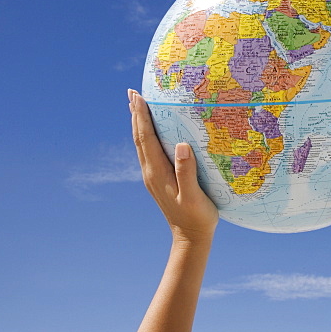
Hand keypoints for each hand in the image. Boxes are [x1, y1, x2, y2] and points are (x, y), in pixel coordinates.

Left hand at [129, 89, 218, 243]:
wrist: (190, 239)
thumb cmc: (197, 218)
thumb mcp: (193, 197)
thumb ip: (187, 172)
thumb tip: (182, 145)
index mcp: (157, 173)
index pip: (146, 138)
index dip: (141, 116)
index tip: (137, 96)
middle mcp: (150, 172)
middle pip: (139, 138)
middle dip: (136, 114)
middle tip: (133, 92)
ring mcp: (153, 176)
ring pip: (142, 144)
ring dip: (139, 123)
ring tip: (137, 105)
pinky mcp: (159, 179)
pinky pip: (149, 151)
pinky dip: (147, 135)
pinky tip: (152, 131)